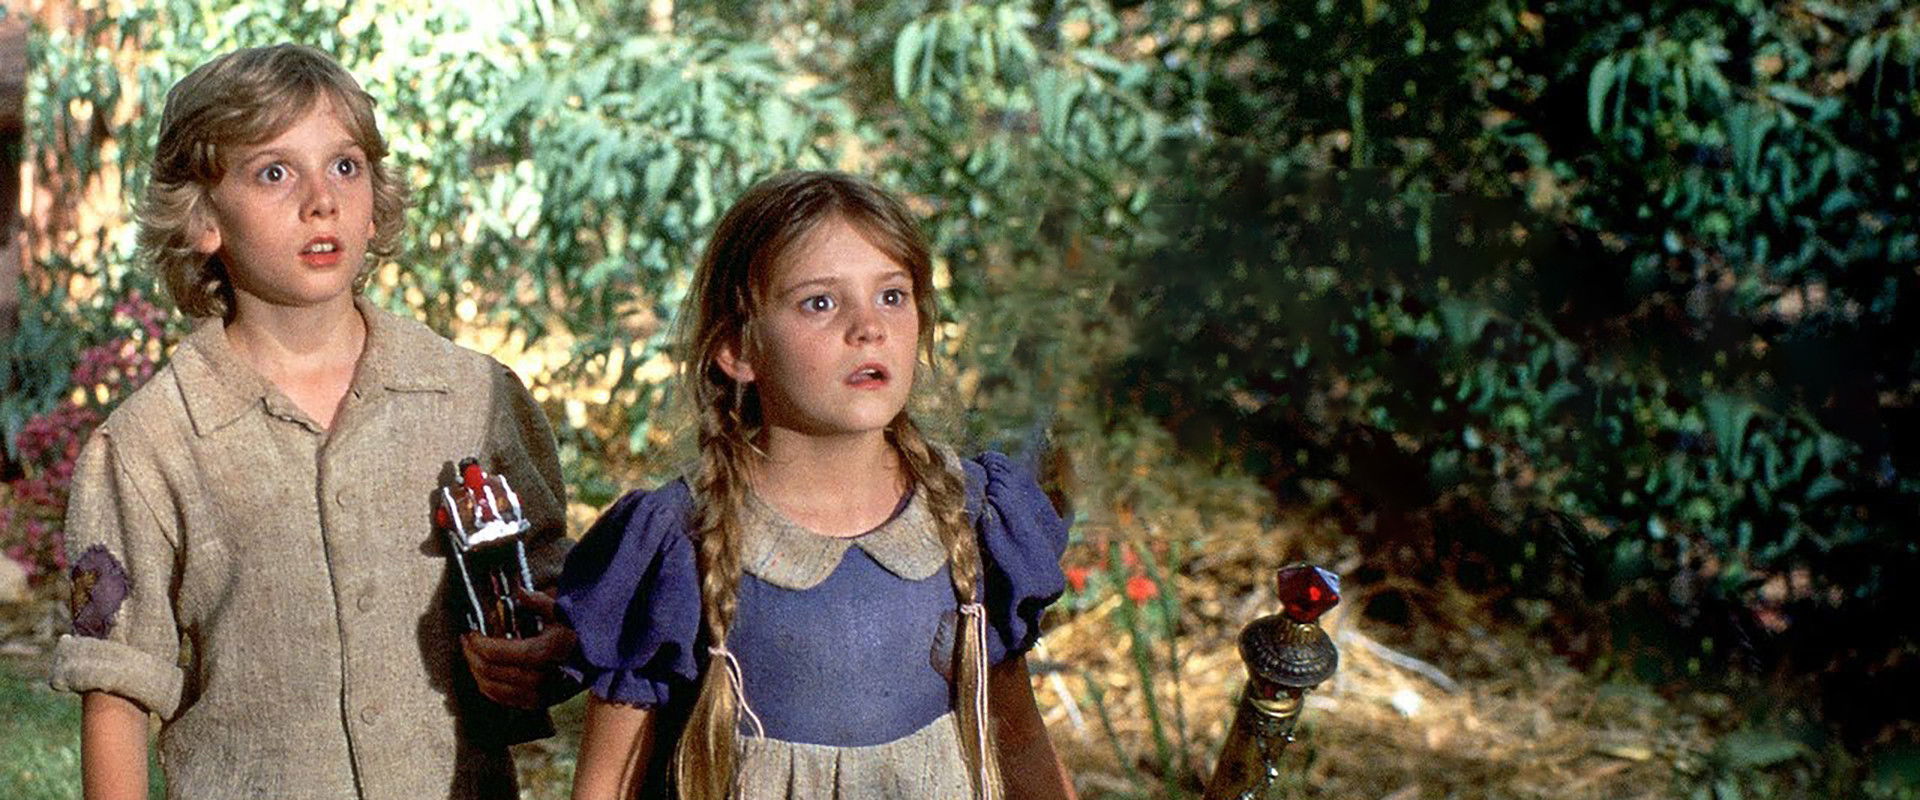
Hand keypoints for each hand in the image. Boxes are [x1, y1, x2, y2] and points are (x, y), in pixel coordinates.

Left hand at [461, 589, 578, 708]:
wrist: (595, 659)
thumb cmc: (575, 631)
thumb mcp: (560, 610)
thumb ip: (537, 601)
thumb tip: (517, 593)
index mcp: (547, 650)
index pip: (497, 653)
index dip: (478, 643)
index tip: (470, 632)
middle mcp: (543, 677)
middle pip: (490, 671)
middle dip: (472, 655)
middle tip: (466, 641)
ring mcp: (540, 694)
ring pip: (492, 687)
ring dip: (476, 671)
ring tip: (472, 656)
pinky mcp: (537, 704)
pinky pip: (502, 699)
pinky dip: (487, 686)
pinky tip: (483, 673)